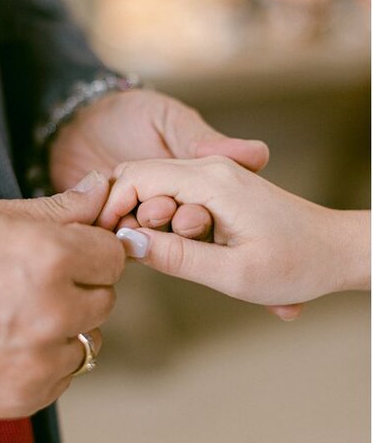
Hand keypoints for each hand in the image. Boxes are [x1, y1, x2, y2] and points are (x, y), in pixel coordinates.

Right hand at [0, 171, 124, 418]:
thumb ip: (57, 209)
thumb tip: (102, 191)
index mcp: (48, 256)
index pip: (113, 255)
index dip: (88, 249)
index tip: (61, 251)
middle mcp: (53, 311)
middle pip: (105, 299)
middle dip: (77, 287)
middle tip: (25, 282)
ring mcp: (39, 361)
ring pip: (88, 342)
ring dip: (64, 329)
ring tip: (11, 316)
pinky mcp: (24, 398)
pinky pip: (61, 377)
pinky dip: (42, 363)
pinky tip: (2, 344)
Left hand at [49, 89, 269, 238]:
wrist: (75, 124)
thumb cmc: (128, 114)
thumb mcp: (168, 118)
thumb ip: (201, 139)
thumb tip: (257, 154)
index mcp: (193, 186)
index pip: (204, 211)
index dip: (197, 217)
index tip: (190, 214)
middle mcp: (170, 209)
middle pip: (176, 232)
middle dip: (166, 227)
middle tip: (153, 212)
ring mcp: (139, 222)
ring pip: (146, 241)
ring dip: (137, 235)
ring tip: (122, 221)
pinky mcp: (109, 230)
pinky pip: (114, 243)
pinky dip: (110, 238)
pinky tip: (102, 226)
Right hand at [96, 156, 370, 306]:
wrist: (338, 251)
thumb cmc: (295, 264)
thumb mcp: (231, 273)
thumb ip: (174, 258)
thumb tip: (126, 244)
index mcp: (211, 182)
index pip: (137, 178)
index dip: (111, 207)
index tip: (104, 240)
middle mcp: (209, 168)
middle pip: (139, 176)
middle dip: (123, 212)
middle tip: (131, 252)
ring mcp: (213, 174)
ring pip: (152, 184)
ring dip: (144, 217)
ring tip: (162, 252)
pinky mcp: (216, 185)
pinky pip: (170, 191)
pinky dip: (158, 215)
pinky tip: (168, 244)